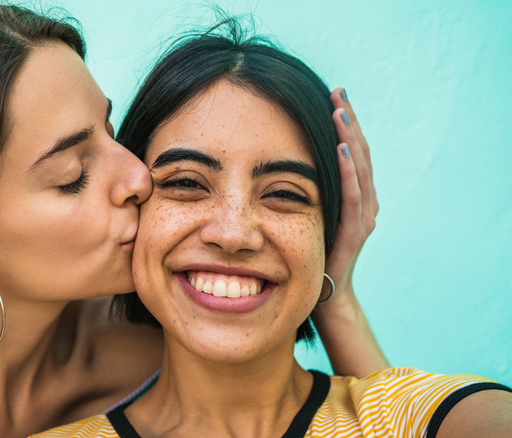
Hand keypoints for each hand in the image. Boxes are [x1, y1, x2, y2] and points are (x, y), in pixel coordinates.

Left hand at [323, 87, 377, 301]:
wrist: (323, 296)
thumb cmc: (309, 253)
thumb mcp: (307, 213)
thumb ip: (306, 188)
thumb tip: (279, 157)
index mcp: (354, 195)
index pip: (352, 150)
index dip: (345, 122)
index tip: (333, 95)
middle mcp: (364, 201)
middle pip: (360, 152)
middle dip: (349, 121)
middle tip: (338, 91)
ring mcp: (363, 216)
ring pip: (361, 169)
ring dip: (350, 138)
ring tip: (340, 111)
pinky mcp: (355, 231)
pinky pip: (353, 197)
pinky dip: (350, 172)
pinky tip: (341, 150)